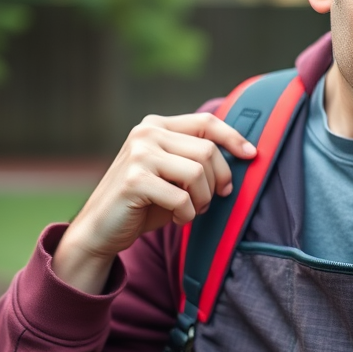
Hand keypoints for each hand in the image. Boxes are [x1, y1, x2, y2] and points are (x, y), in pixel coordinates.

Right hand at [53, 113, 256, 293]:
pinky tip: (175, 219)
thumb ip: (195, 158)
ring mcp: (138, 154)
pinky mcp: (134, 181)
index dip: (233, 137)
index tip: (252, 155)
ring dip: (202, 200)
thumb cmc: (144, 202)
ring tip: (190, 209)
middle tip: (210, 201)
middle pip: (208, 151)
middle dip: (218, 180)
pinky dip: (186, 215)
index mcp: (156, 125)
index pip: (206, 122)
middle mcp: (146, 133)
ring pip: (198, 173)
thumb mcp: (171, 173)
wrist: (100, 229)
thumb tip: (245, 153)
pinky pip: (182, 198)